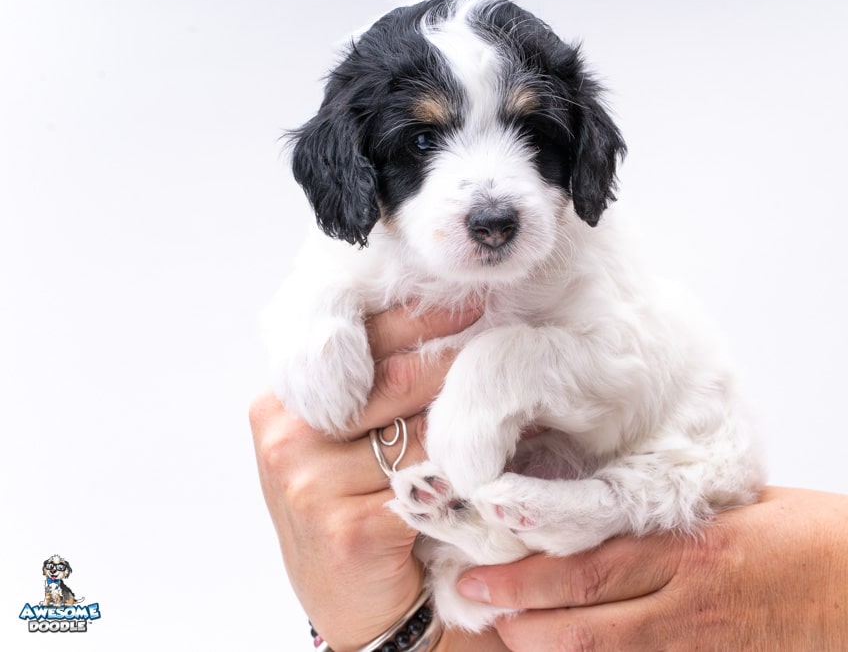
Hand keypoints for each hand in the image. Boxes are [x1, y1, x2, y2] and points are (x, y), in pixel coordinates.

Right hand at [250, 302, 490, 650]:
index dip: (417, 316)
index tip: (469, 296)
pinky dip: (467, 467)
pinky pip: (427, 480)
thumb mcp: (342, 445)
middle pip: (392, 377)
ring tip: (511, 388)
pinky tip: (496, 452)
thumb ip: (368, 392)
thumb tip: (443, 325)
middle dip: (456, 354)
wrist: (353, 606)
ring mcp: (311, 481)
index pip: (355, 342)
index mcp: (281, 403)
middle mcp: (287, 435)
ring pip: (417, 429)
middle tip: (507, 327)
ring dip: (470, 413)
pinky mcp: (346, 525)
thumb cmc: (353, 513)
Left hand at [457, 487, 847, 650]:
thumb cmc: (815, 531)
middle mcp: (688, 601)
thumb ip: (669, 519)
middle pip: (582, 625)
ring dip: (547, 649)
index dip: (525, 577)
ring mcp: (702, 642)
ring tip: (504, 634)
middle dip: (518, 621)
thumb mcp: (734, 507)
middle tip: (474, 607)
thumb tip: (606, 516)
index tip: (480, 574)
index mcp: (690, 547)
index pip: (587, 565)